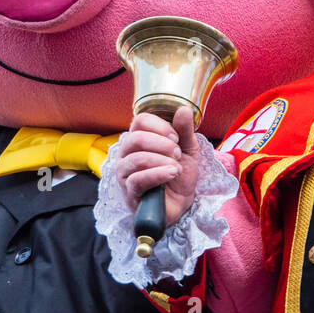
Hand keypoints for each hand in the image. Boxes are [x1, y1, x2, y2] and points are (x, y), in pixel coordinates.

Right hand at [114, 107, 199, 225]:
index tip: (176, 137)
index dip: (160, 126)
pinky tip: (171, 174)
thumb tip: (184, 109)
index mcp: (139, 140)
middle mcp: (127, 154)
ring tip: (176, 168)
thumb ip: (185, 130)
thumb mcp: (188, 150)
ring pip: (136, 159)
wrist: (181, 203)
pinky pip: (137, 179)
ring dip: (162, 161)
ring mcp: (125, 174)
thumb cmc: (179, 174)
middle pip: (136, 138)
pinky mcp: (129, 192)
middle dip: (162, 144)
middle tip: (177, 154)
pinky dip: (158, 174)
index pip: (140, 121)